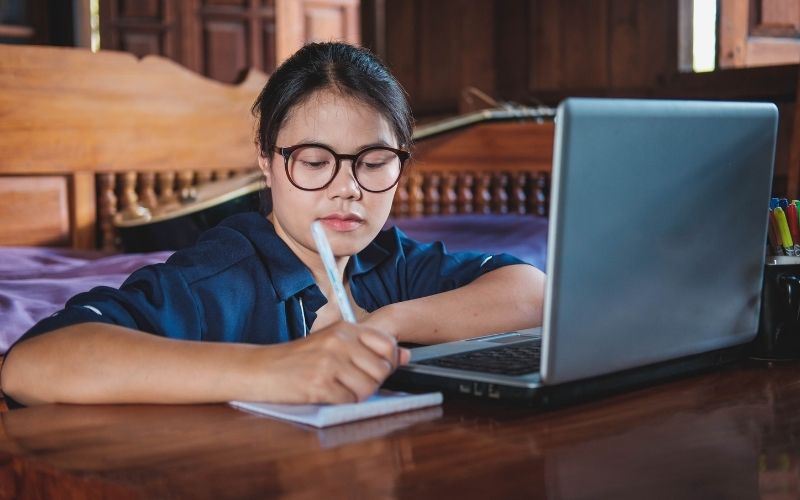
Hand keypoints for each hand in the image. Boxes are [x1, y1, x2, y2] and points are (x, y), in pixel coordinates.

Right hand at [250, 321, 409, 403]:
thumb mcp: (333, 344)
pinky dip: (341, 403)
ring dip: (356, 395)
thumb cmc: (297, 358)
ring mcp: (329, 363)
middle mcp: (339, 342)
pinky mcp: (319, 385)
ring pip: (368, 388)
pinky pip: (348, 402)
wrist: (260, 368)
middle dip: (372, 382)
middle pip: (380, 370)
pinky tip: (326, 395)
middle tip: (350, 382)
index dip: (387, 362)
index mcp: (345, 328)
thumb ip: (369, 347)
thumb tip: (406, 354)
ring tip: (337, 388)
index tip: (373, 367)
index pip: (387, 344)